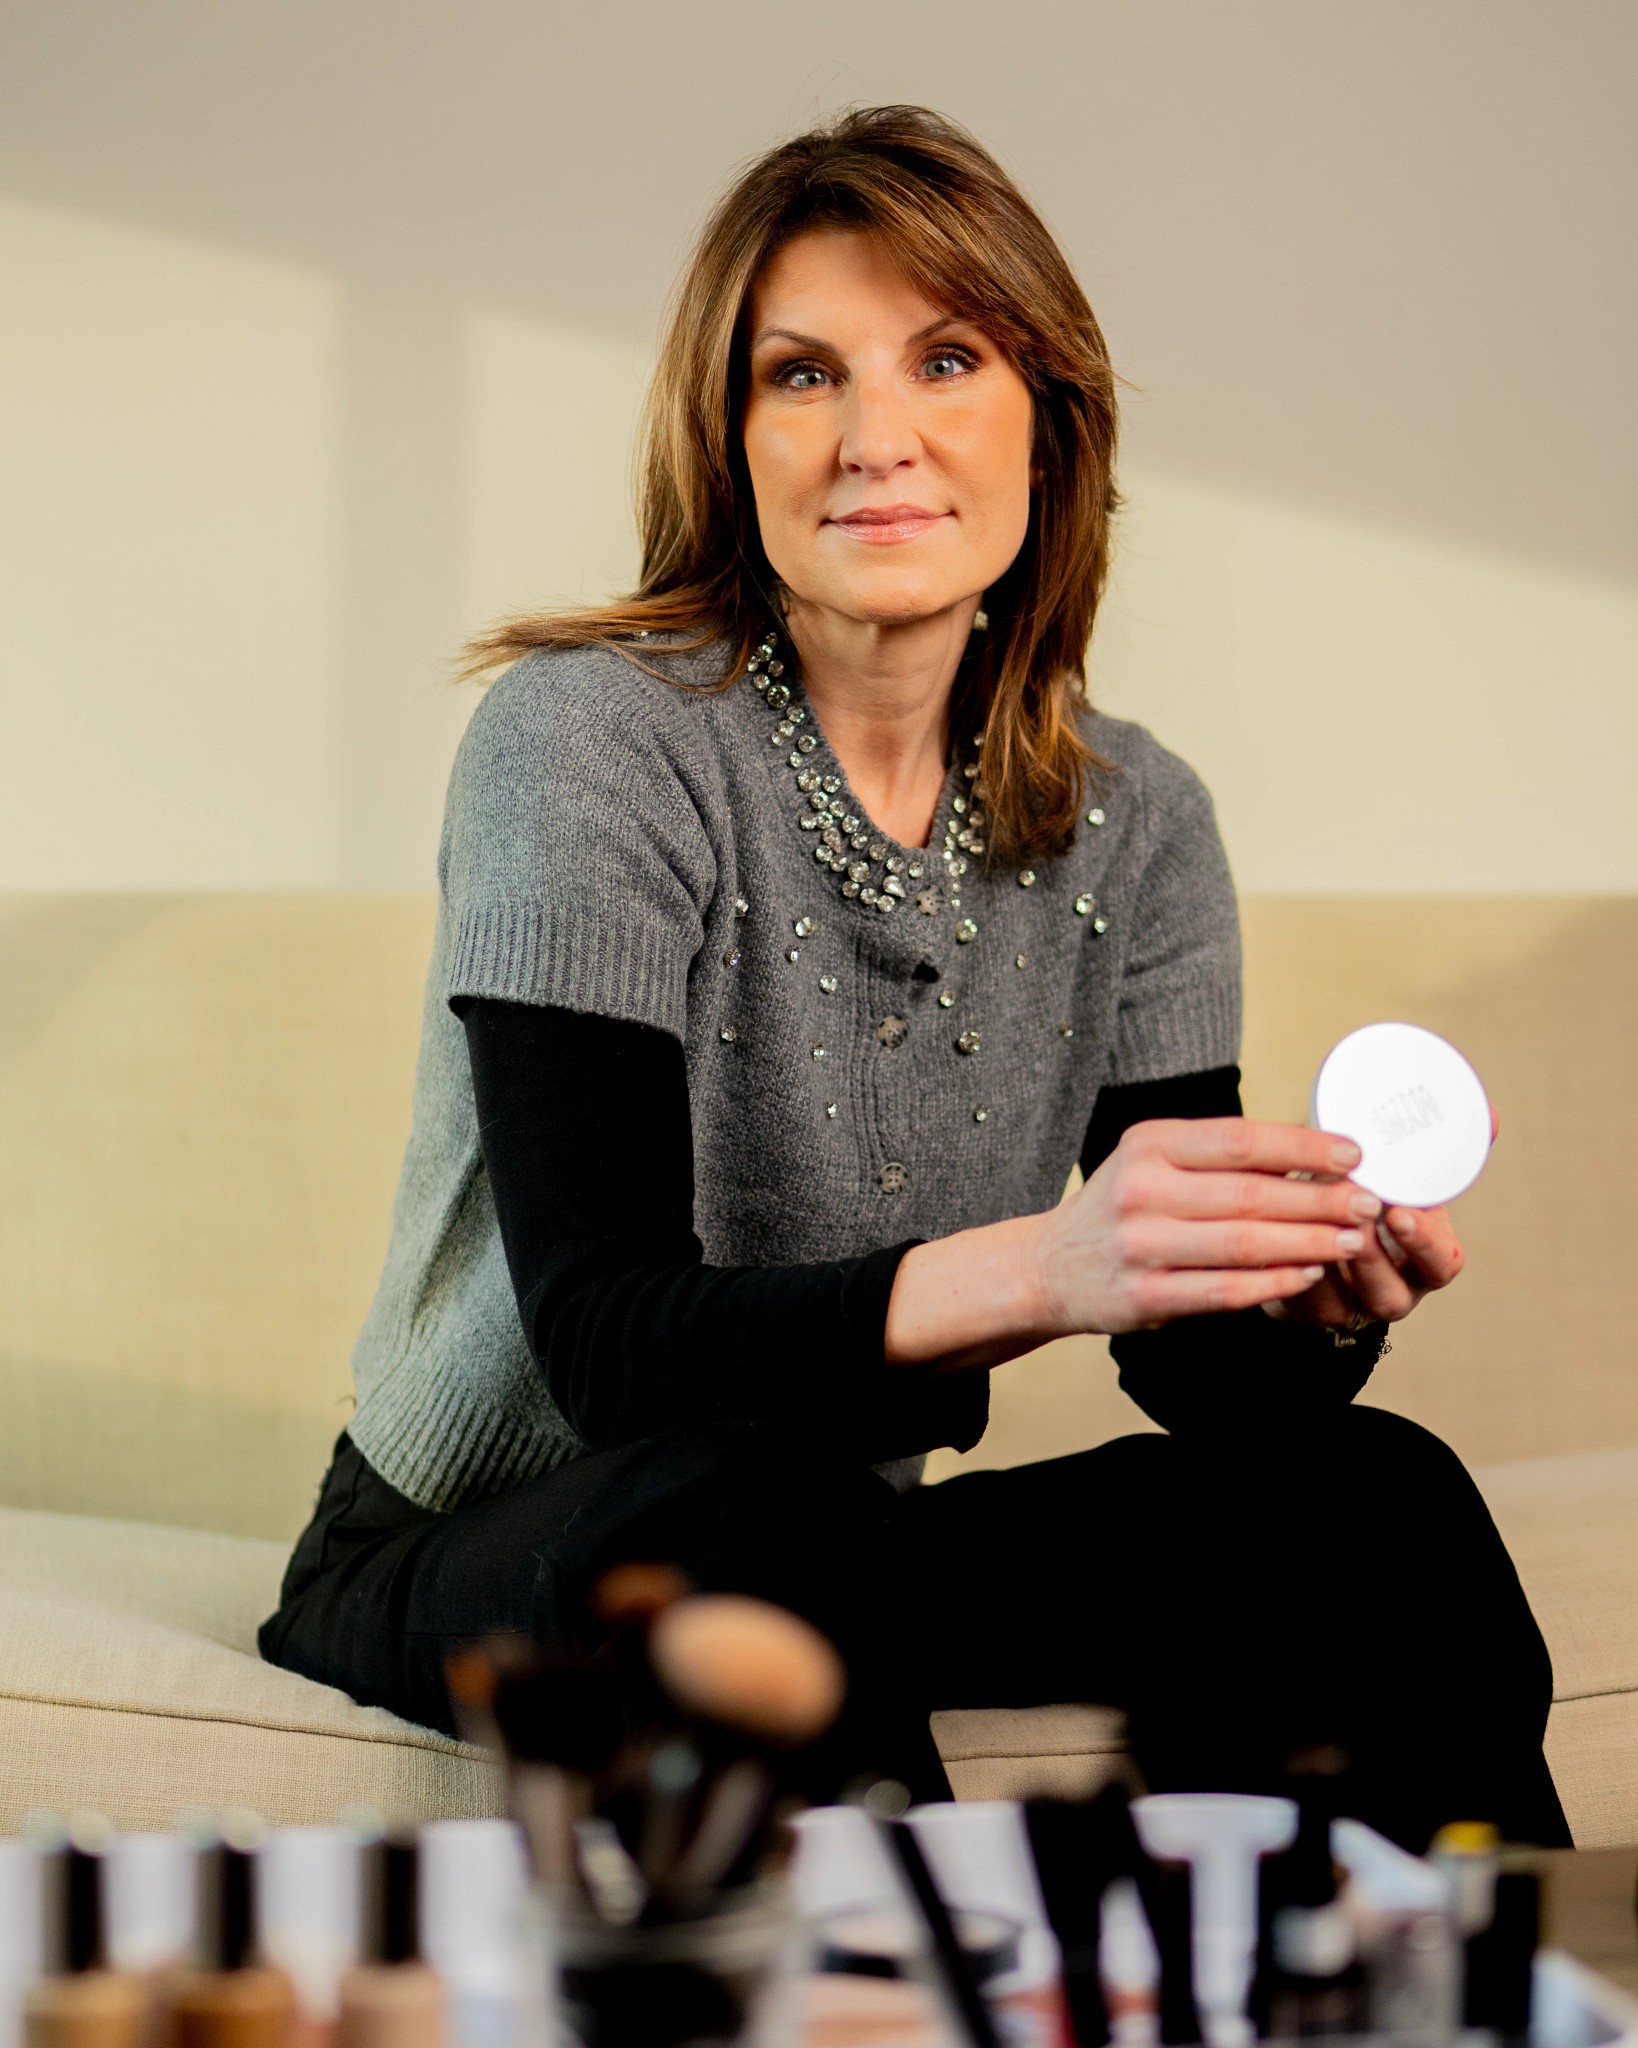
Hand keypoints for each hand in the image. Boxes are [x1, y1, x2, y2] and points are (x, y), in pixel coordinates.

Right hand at [1031, 1117, 1384, 1336]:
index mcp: (1150, 1145)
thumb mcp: (1154, 1162)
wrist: (1048, 1267)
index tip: (1354, 1153)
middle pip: (1251, 1194)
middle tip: (1371, 1202)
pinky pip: (1224, 1292)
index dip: (1303, 1147)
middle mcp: (1141, 1190)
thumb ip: (1218, 1159)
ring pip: (1244, 1245)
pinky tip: (1309, 1275)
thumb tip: (1312, 1156)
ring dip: (1310, 1243)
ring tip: (1354, 1240)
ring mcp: (1140, 1246)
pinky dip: (1274, 1284)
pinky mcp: (1143, 1297)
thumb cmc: (1122, 1207)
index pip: (1240, 1140)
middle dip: (1321, 1199)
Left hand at [1276, 1104, 1494, 1329]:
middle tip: (1361, 1215)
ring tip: (1326, 1222)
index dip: (1424, 1241)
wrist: (1313, 1240)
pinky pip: (1314, 1304)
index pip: (1443, 1259)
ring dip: (1344, 1260)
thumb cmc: (1365, 1202)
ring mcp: (1359, 1305)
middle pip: (1398, 1290)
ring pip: (1356, 1299)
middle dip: (1376, 1255)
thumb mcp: (1398, 1180)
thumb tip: (1491, 1113)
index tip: (1400, 1211)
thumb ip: (1435, 1150)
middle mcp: (1400, 1286)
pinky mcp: (1319, 1313)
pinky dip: (1304, 1275)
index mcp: (1426, 1256)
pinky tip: (1293, 1247)